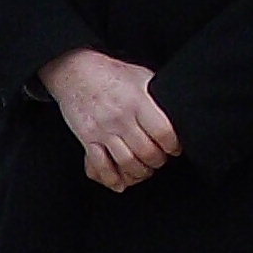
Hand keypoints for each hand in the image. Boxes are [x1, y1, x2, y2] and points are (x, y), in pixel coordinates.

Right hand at [44, 48, 177, 191]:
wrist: (75, 71)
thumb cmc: (110, 74)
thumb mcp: (140, 76)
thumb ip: (157, 96)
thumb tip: (177, 111)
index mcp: (137, 101)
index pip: (163, 132)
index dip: (173, 145)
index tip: (174, 148)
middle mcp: (121, 117)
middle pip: (147, 152)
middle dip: (158, 161)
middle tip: (159, 159)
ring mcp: (103, 130)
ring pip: (127, 163)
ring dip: (139, 172)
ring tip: (144, 169)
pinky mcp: (88, 139)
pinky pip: (101, 166)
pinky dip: (112, 178)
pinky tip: (121, 181)